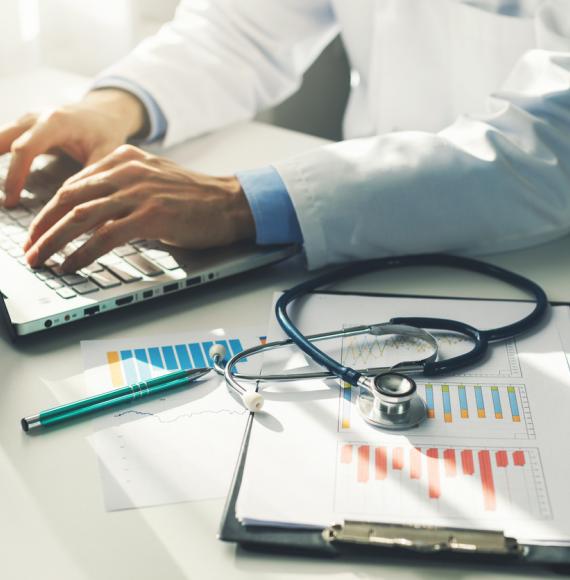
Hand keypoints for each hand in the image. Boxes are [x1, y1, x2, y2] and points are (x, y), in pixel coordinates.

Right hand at [0, 89, 145, 206]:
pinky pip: (2, 141)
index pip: (25, 149)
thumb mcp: (107, 153)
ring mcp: (27, 120)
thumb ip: (93, 177)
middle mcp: (36, 118)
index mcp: (56, 123)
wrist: (103, 112)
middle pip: (3, 140)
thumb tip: (82, 207)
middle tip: (0, 200)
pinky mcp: (23, 127)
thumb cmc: (105, 134)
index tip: (12, 200)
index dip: (15, 175)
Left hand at [23, 145, 255, 271]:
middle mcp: (127, 171)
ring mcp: (138, 192)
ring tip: (41, 259)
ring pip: (81, 216)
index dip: (51, 209)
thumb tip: (96, 217)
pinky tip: (72, 264)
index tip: (39, 229)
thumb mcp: (154, 182)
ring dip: (55, 241)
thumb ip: (124, 190)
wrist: (230, 203)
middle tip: (30, 247)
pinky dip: (83, 252)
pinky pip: (106, 235)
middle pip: (70, 197)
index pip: (75, 184)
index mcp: (125, 159)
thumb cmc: (196, 198)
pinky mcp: (151, 215)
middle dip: (43, 225)